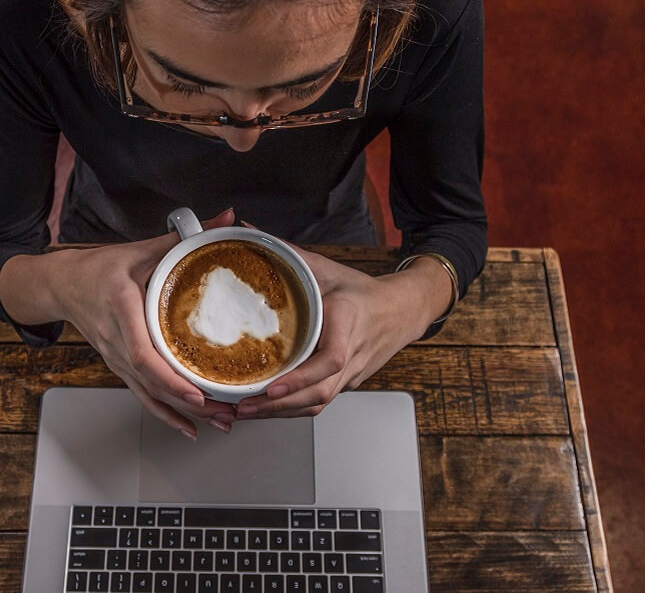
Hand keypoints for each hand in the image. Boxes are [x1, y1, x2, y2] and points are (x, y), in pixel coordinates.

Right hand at [50, 210, 238, 438]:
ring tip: (220, 423)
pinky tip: (190, 427)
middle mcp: (115, 339)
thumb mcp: (141, 248)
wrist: (62, 284)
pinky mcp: (119, 366)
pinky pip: (142, 395)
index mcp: (120, 307)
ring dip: (184, 414)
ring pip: (148, 394)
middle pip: (151, 383)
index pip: (142, 352)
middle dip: (190, 403)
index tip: (196, 391)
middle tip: (226, 413)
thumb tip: (227, 219)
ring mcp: (115, 357)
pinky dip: (166, 414)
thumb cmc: (99, 268)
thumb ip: (184, 236)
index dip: (169, 377)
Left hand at [234, 247, 439, 419]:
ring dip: (280, 413)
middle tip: (243, 406)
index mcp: (348, 324)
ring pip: (317, 404)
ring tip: (245, 412)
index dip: (300, 378)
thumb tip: (248, 232)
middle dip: (278, 406)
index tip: (273, 387)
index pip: (329, 361)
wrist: (402, 310)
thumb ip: (287, 253)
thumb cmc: (362, 291)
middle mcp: (352, 356)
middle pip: (318, 394)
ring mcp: (351, 375)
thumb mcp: (326, 268)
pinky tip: (264, 409)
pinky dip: (290, 410)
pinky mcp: (345, 384)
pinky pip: (318, 402)